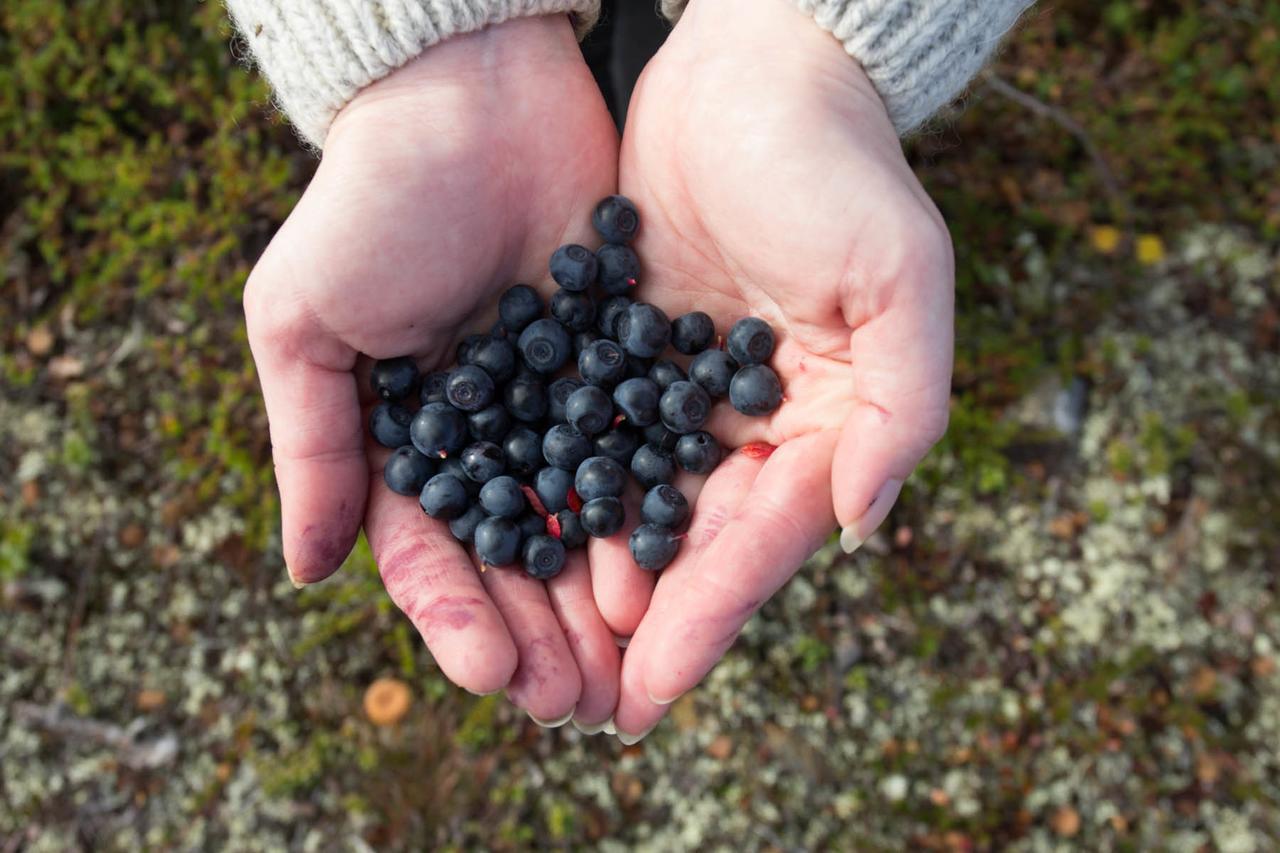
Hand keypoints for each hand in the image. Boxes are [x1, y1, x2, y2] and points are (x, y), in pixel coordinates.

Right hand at [242, 16, 619, 725]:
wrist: (472, 94)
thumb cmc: (372, 203)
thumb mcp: (306, 320)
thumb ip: (312, 443)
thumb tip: (303, 573)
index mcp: (409, 439)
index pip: (433, 554)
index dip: (459, 617)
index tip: (490, 673)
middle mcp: (491, 438)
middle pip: (518, 560)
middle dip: (543, 634)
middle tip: (576, 702)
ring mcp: (562, 406)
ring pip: (584, 523)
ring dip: (604, 600)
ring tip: (632, 666)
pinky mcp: (627, 365)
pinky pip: (643, 453)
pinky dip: (654, 514)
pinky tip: (677, 569)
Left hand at [600, 0, 953, 738]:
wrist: (753, 68)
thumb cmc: (839, 165)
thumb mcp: (902, 275)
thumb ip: (901, 407)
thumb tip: (863, 527)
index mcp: (823, 422)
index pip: (764, 536)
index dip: (713, 615)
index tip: (656, 685)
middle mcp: (749, 420)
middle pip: (695, 542)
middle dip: (648, 625)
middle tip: (591, 707)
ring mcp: (679, 389)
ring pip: (633, 504)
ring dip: (591, 579)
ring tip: (542, 652)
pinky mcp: (618, 347)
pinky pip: (583, 434)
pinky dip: (552, 491)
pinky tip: (512, 543)